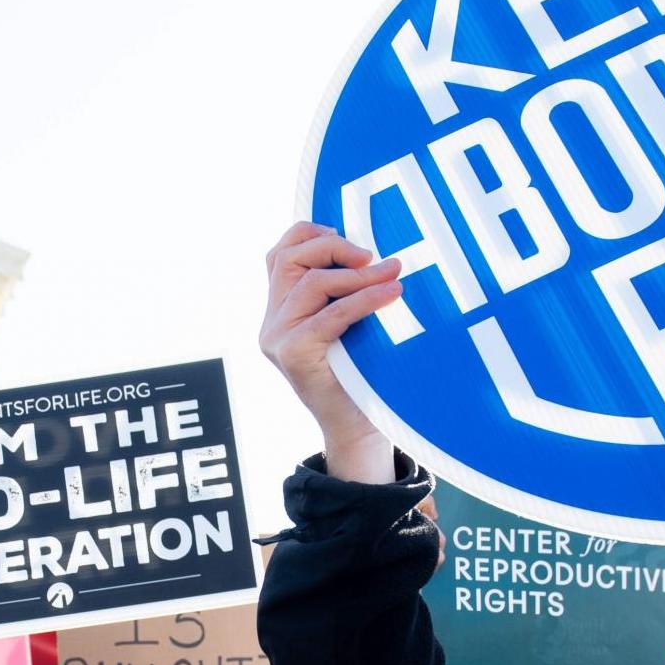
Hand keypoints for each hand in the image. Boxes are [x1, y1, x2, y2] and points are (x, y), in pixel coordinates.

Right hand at [258, 223, 400, 481]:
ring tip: (393, 274)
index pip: (279, 254)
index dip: (309, 233)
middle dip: (333, 247)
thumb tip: (377, 248)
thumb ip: (346, 290)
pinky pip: (328, 314)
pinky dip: (363, 299)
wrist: (360, 431)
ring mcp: (277, 339)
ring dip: (356, 275)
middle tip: (375, 256)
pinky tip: (391, 294)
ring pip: (308, 283)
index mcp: (280, 311)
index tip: (348, 234)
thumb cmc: (364, 375)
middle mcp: (272, 323)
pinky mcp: (291, 355)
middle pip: (288, 259)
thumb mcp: (352, 322)